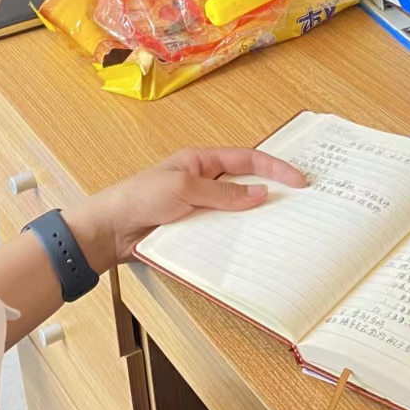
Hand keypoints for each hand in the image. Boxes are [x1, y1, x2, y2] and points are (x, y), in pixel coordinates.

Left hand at [65, 149, 305, 271]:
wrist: (109, 231)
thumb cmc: (140, 198)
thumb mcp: (184, 190)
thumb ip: (223, 194)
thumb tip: (260, 194)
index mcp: (201, 161)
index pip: (246, 159)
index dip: (275, 168)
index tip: (300, 181)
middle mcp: (203, 182)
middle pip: (245, 185)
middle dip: (271, 194)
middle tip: (300, 207)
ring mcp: (199, 207)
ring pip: (236, 212)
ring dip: (254, 220)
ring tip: (281, 232)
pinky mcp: (193, 230)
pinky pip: (222, 233)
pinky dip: (237, 239)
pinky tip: (251, 249)